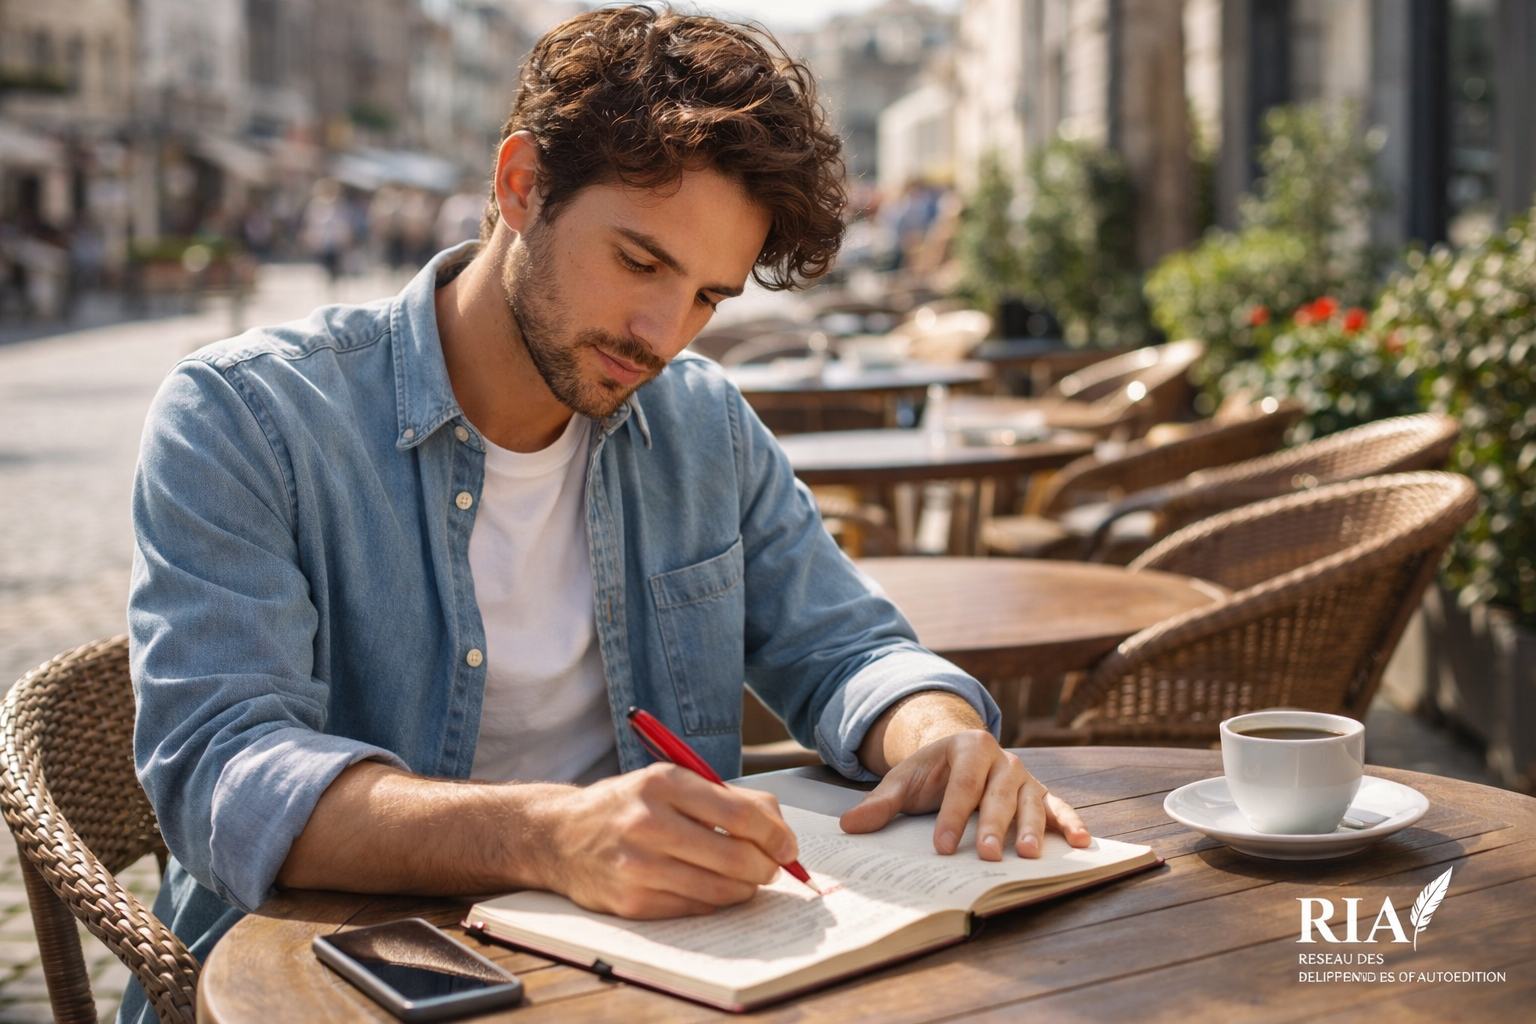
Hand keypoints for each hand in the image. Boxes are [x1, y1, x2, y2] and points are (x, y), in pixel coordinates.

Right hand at [532, 763, 798, 917]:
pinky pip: (695, 908)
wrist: (559, 836)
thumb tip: (780, 829)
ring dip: (746, 888)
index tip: (788, 846)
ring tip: (747, 879)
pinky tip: (714, 889)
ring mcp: (637, 866)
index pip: (739, 813)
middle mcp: (647, 823)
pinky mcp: (632, 902)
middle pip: (734, 856)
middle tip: (772, 867)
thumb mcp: (670, 782)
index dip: (775, 834)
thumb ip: (728, 798)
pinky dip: (715, 902)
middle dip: (766, 867)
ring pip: (719, 889)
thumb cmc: (627, 806)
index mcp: (663, 784)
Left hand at [841, 727, 1090, 860]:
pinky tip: (1081, 843)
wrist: (958, 754)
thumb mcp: (903, 782)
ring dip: (1032, 829)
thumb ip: (879, 804)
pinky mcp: (1041, 793)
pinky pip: (1059, 807)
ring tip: (1029, 856)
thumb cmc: (930, 773)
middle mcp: (1002, 758)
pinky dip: (1071, 823)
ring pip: (1030, 802)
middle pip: (998, 794)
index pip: (960, 786)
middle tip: (987, 855)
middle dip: (992, 825)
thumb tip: (849, 825)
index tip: (941, 845)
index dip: (951, 816)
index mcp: (967, 747)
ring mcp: (1025, 776)